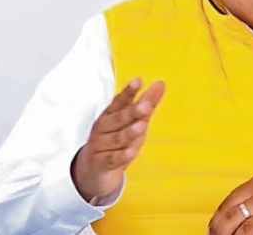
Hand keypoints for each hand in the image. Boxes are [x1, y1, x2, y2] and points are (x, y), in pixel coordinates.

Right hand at [71, 77, 164, 200]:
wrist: (92, 173)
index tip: (138, 81)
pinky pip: (112, 159)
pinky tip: (131, 152)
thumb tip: (160, 84)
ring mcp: (100, 146)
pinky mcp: (101, 164)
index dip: (128, 92)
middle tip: (145, 106)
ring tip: (141, 126)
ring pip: (116, 139)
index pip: (119, 101)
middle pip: (118, 119)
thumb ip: (146, 103)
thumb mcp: (132, 121)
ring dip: (128, 133)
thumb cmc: (115, 142)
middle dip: (131, 112)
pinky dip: (122, 155)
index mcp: (110, 115)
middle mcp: (103, 129)